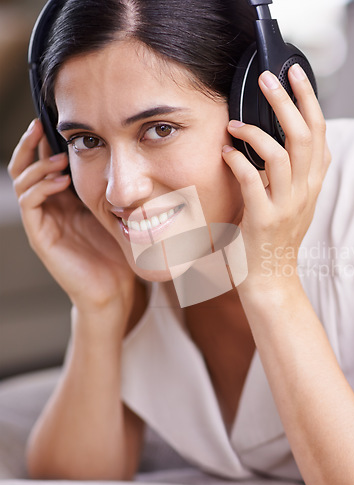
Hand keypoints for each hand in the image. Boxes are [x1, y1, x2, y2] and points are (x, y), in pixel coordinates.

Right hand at [8, 120, 136, 313]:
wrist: (114, 288)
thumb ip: (110, 189)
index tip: (56, 121)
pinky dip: (41, 188)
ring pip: (23, 183)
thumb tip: (124, 161)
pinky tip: (61, 180)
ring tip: (56, 157)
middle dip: (32, 145)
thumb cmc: (118, 251)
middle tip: (40, 125)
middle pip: (27, 168)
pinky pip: (32, 205)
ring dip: (37, 166)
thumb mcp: (116, 212)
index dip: (46, 143)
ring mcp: (43, 222)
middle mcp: (50, 208)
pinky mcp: (41, 237)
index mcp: (65, 200)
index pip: (45, 164)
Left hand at [222, 64, 331, 291]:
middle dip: (288, 101)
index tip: (296, 74)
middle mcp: (305, 192)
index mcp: (313, 184)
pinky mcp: (264, 219)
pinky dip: (237, 162)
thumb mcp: (297, 203)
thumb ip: (299, 174)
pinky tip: (226, 153)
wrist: (272, 279)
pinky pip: (252, 181)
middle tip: (268, 79)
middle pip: (304, 136)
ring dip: (256, 132)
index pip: (320, 133)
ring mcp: (286, 206)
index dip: (310, 101)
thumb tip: (290, 140)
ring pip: (282, 155)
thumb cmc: (277, 238)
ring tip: (235, 124)